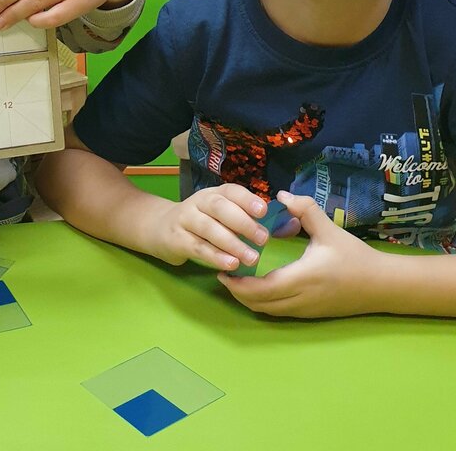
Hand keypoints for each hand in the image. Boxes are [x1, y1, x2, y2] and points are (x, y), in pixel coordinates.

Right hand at [140, 184, 291, 271]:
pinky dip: (214, 256)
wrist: (161, 229)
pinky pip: (197, 246)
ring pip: (209, 228)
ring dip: (231, 242)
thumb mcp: (227, 217)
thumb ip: (257, 221)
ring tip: (251, 258)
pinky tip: (230, 264)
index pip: (232, 191)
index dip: (247, 200)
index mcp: (216, 194)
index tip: (264, 211)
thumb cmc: (204, 224)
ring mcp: (186, 219)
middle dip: (243, 222)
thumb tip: (293, 223)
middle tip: (264, 239)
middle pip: (220, 207)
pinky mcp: (176, 238)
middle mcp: (200, 202)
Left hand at [217, 189, 383, 317]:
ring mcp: (305, 310)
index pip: (262, 289)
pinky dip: (263, 303)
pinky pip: (279, 312)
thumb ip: (305, 209)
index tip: (223, 270)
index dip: (239, 284)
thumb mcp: (329, 229)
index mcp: (303, 278)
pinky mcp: (310, 314)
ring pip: (268, 311)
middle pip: (260, 304)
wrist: (383, 286)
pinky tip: (258, 288)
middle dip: (237, 292)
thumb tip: (280, 195)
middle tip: (223, 273)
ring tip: (236, 281)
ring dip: (249, 299)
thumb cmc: (355, 257)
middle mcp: (301, 299)